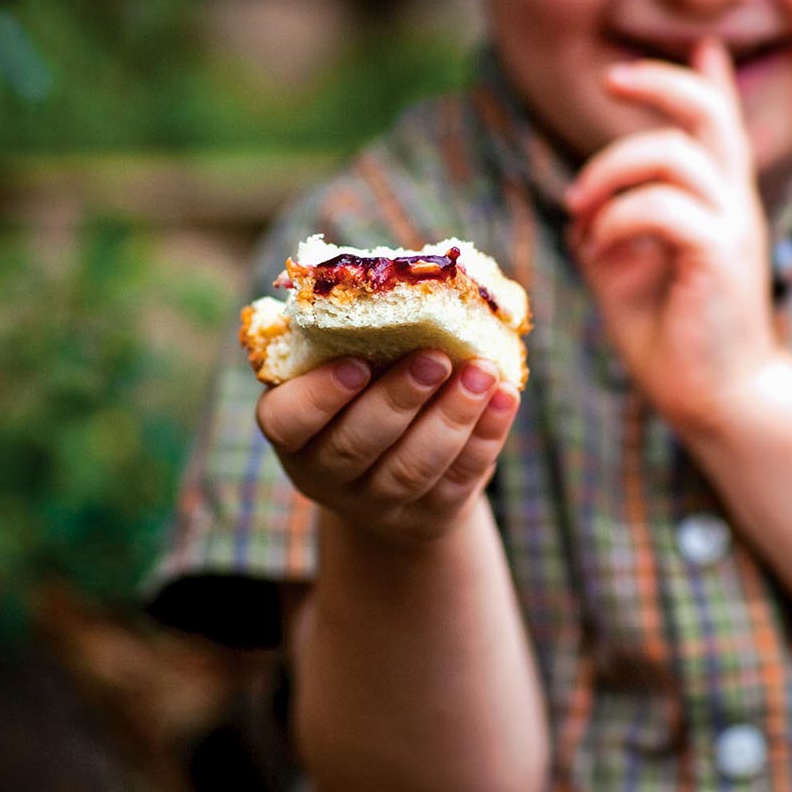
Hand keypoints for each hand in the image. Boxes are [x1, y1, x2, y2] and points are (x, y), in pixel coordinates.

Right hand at [256, 352, 520, 547]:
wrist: (391, 478)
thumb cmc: (363, 395)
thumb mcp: (342, 369)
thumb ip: (354, 335)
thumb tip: (399, 276)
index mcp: (293, 432)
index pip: (286, 422)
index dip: (319, 396)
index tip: (357, 363)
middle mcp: (325, 475)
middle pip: (356, 445)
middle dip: (399, 398)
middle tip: (435, 357)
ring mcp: (378, 503)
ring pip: (413, 468)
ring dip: (452, 416)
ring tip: (483, 370)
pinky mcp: (430, 515)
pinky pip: (459, 478)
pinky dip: (486, 435)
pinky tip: (504, 395)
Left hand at [565, 38, 778, 435]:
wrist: (714, 397)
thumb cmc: (671, 335)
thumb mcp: (628, 269)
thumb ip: (612, 226)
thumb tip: (583, 206)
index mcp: (716, 200)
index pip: (721, 122)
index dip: (707, 78)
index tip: (701, 44)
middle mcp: (730, 202)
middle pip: (707, 112)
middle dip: (657, 83)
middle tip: (611, 79)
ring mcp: (729, 226)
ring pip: (672, 155)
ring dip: (610, 173)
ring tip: (581, 212)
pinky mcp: (717, 256)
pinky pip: (663, 208)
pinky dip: (618, 219)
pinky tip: (599, 249)